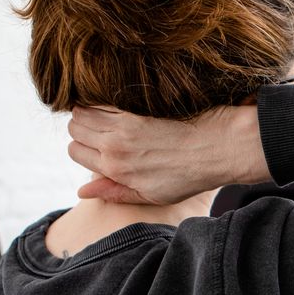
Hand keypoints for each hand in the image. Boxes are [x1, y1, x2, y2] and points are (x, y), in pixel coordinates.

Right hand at [68, 104, 270, 204]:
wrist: (219, 149)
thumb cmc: (189, 176)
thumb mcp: (151, 195)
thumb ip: (114, 192)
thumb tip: (82, 192)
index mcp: (116, 170)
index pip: (75, 151)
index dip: (82, 147)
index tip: (96, 145)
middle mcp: (114, 146)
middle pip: (75, 128)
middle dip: (82, 128)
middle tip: (100, 128)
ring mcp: (125, 125)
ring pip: (83, 111)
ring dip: (89, 111)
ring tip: (107, 116)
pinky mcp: (138, 108)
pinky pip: (104, 99)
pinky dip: (103, 99)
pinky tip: (118, 104)